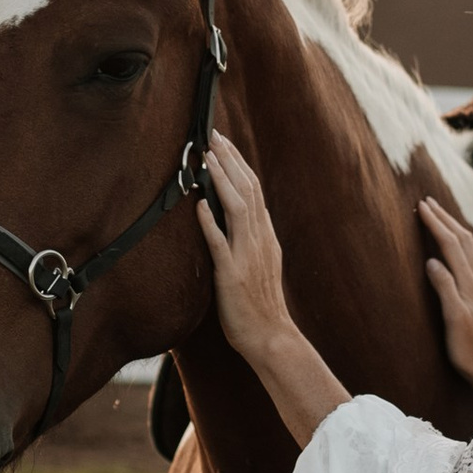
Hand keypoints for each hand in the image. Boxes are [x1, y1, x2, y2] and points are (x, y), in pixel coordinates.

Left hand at [199, 134, 350, 446]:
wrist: (272, 337)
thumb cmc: (260, 305)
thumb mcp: (260, 264)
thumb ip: (251, 238)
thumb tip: (236, 215)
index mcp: (265, 236)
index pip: (254, 190)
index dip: (238, 164)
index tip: (224, 142)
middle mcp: (259, 240)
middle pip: (247, 191)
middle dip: (230, 161)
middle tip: (213, 135)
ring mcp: (247, 256)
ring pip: (238, 209)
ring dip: (222, 180)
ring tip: (207, 157)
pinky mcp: (233, 275)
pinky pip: (221, 244)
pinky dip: (211, 223)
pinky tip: (199, 204)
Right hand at [421, 194, 472, 398]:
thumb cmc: (469, 350)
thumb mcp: (453, 319)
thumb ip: (444, 288)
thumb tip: (431, 259)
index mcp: (468, 283)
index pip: (450, 245)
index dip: (436, 223)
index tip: (421, 205)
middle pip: (462, 240)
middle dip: (445, 218)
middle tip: (428, 201)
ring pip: (469, 249)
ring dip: (455, 228)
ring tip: (443, 216)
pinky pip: (472, 261)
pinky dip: (463, 245)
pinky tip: (462, 249)